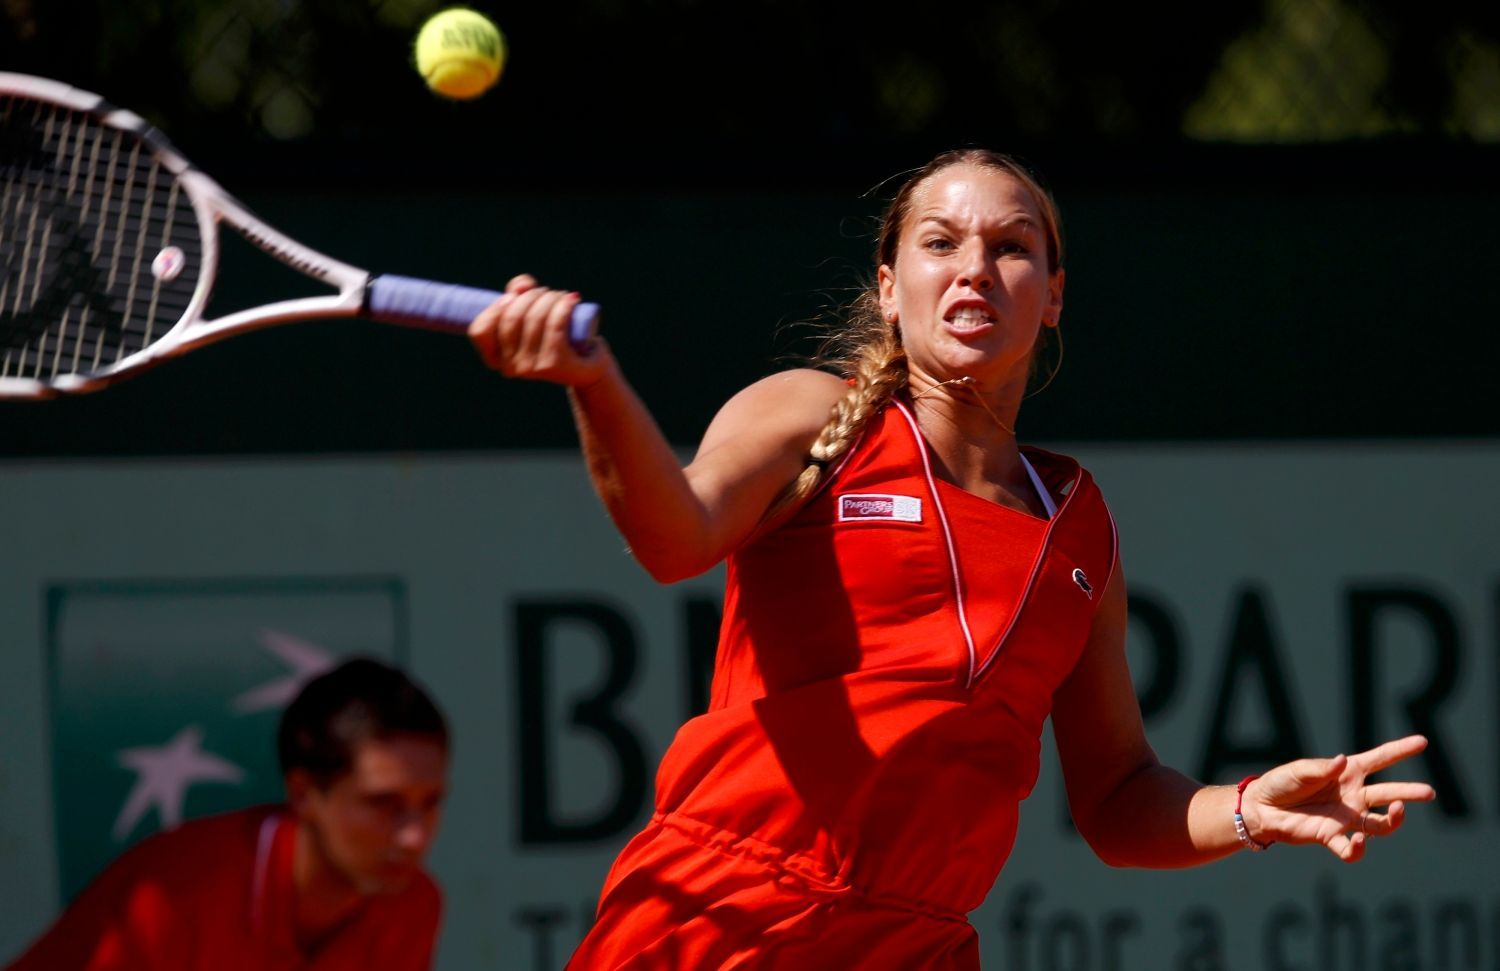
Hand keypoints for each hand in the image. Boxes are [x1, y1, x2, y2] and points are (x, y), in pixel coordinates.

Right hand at [468, 274, 607, 386]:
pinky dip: (563, 306)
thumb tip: (520, 288)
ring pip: (534, 318)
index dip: (496, 307)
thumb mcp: (529, 314)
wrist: (587, 367)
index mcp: (496, 359)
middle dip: (530, 295)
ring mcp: (530, 369)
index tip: (513, 296)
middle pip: (511, 317)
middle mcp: (509, 367)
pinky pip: (555, 325)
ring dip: (550, 297)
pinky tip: (572, 300)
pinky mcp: (554, 365)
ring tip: (560, 296)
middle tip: (546, 293)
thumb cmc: (554, 337)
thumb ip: (517, 293)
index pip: (480, 330)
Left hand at [1242, 734, 1435, 861]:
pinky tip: (1356, 841)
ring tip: (1398, 811)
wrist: (1261, 808)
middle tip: (1429, 792)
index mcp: (1347, 772)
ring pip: (1380, 823)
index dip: (1400, 750)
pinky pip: (1351, 849)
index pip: (1380, 759)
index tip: (1423, 742)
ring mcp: (1345, 817)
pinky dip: (1357, 849)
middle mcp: (1352, 795)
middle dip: (1409, 793)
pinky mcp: (1331, 836)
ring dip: (1393, 820)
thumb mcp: (1299, 771)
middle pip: (1388, 794)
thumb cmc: (1281, 783)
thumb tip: (1343, 762)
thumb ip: (1322, 768)